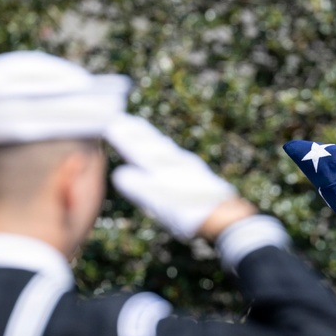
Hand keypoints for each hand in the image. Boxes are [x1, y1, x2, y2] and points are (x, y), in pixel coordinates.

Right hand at [105, 115, 237, 238]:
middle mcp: (175, 161)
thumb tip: (119, 174)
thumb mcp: (160, 204)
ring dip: (150, 138)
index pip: (137, 148)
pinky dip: (165, 149)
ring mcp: (188, 166)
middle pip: (151, 142)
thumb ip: (140, 187)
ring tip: (142, 129)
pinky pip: (174, 155)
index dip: (123, 137)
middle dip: (135, 131)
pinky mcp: (197, 173)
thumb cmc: (189, 213)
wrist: (225, 217)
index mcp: (162, 167)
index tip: (109, 123)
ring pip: (163, 147)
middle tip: (122, 119)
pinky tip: (169, 153)